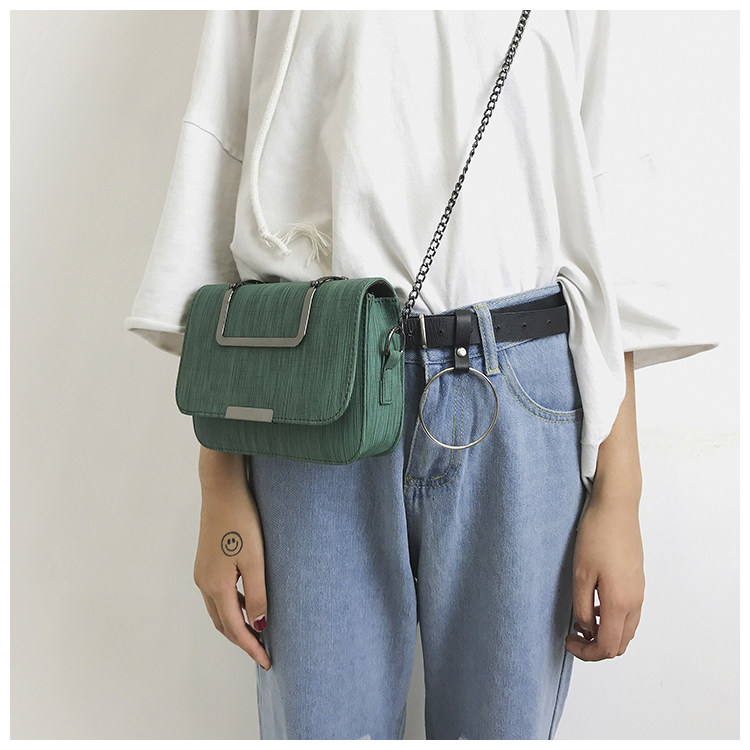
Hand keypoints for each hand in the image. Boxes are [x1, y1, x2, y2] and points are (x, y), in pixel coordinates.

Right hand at [193, 447, 270, 670]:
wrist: (221, 489)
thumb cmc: (241, 521)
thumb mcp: (256, 559)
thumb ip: (258, 593)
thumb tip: (260, 625)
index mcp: (215, 586)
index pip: (235, 628)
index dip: (251, 647)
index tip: (267, 661)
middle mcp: (203, 583)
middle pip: (223, 623)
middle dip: (242, 640)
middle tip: (263, 652)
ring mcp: (202, 572)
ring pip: (218, 610)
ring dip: (236, 624)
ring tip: (258, 631)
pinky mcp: (205, 561)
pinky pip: (217, 595)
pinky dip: (231, 606)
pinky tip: (247, 602)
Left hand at [565, 490, 644, 660]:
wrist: (617, 508)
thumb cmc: (597, 536)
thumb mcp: (580, 573)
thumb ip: (582, 606)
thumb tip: (586, 628)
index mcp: (620, 602)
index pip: (607, 647)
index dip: (586, 653)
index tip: (568, 641)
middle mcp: (635, 602)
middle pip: (620, 644)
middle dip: (596, 648)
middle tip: (573, 636)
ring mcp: (639, 592)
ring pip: (626, 630)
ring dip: (605, 634)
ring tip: (581, 621)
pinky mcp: (637, 582)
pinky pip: (628, 614)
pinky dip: (612, 620)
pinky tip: (593, 606)